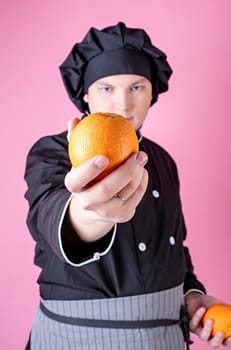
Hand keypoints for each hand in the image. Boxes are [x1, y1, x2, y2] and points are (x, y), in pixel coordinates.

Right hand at [65, 118, 148, 241]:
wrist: (94, 205)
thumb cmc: (87, 174)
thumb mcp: (79, 159)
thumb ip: (76, 139)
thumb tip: (75, 119)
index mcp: (74, 187)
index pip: (77, 179)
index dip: (89, 170)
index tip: (104, 156)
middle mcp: (87, 203)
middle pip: (106, 189)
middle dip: (125, 171)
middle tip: (138, 154)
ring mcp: (105, 212)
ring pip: (126, 193)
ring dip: (138, 173)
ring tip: (142, 158)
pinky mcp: (122, 216)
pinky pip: (136, 197)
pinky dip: (142, 182)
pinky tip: (143, 170)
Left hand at [185, 293, 230, 347]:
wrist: (197, 298)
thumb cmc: (210, 304)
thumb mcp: (221, 306)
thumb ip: (229, 310)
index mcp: (218, 333)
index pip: (225, 341)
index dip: (229, 341)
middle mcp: (209, 335)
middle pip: (213, 344)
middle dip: (218, 340)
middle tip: (221, 332)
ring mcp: (199, 332)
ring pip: (203, 336)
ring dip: (207, 329)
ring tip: (211, 320)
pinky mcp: (190, 326)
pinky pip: (194, 322)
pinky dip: (198, 315)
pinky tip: (202, 309)